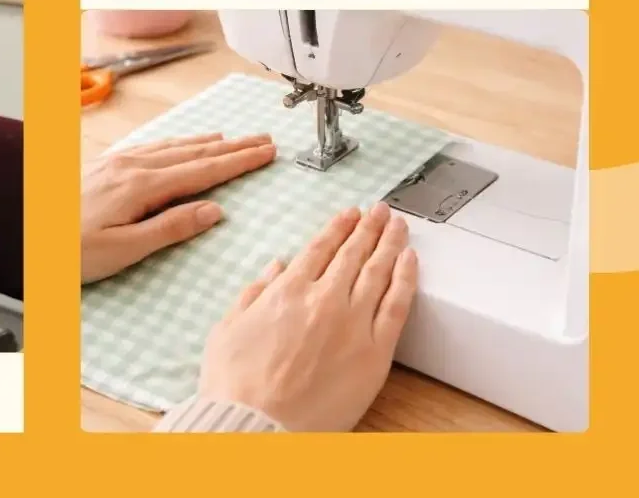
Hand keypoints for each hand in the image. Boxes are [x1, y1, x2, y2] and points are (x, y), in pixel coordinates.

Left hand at [81, 133, 275, 283]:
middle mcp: (131, 166)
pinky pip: (150, 147)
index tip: (267, 152)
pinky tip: (179, 145)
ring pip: (172, 147)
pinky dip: (175, 143)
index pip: (202, 171)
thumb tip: (214, 210)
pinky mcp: (103, 166)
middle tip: (263, 141)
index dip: (238, 161)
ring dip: (205, 143)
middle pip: (192, 154)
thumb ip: (171, 227)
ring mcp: (116, 162)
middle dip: (231, 147)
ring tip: (231, 140)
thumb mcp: (125, 249)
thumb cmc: (73, 252)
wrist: (28, 239)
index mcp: (142, 187)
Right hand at [198, 201, 418, 431]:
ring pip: (379, 271)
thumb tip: (275, 268)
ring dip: (390, 243)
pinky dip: (407, 278)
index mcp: (286, 292)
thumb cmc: (236, 386)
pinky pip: (398, 305)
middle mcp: (323, 300)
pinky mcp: (375, 353)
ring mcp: (353, 324)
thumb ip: (253, 294)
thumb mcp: (227, 330)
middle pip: (354, 253)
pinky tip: (411, 261)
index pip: (320, 248)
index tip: (349, 215)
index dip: (337, 228)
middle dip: (368, 227)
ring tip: (398, 225)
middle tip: (379, 211)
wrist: (257, 426)